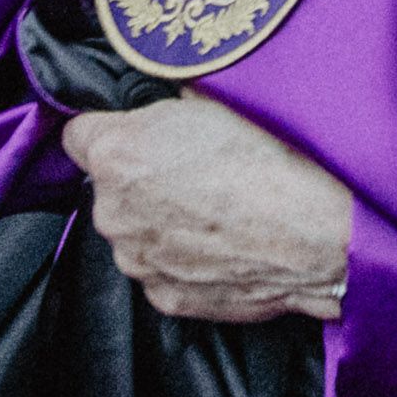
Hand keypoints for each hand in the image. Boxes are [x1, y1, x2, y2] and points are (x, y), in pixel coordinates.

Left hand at [63, 95, 351, 322]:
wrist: (318, 231)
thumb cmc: (273, 158)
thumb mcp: (217, 99)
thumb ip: (173, 105)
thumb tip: (172, 100)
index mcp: (116, 153)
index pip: (78, 134)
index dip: (109, 129)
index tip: (135, 132)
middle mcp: (113, 211)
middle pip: (110, 187)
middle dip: (141, 179)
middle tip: (195, 171)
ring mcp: (138, 260)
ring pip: (136, 232)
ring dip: (162, 222)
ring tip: (218, 211)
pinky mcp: (167, 297)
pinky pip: (163, 270)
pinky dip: (185, 259)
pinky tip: (225, 244)